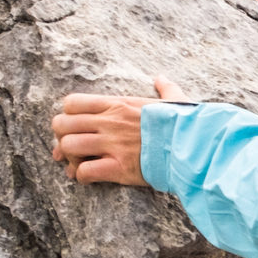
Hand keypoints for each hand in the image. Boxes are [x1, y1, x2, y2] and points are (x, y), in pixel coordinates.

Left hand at [50, 80, 192, 185]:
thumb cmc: (186, 123)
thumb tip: (162, 78)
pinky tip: (90, 178)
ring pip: (68, 147)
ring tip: (78, 164)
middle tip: (71, 148)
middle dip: (62, 137)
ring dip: (69, 158)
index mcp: (118, 104)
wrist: (196, 146)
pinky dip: (82, 177)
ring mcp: (112, 145)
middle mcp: (109, 122)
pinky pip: (85, 172)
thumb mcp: (175, 99)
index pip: (72, 102)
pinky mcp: (118, 168)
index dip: (68, 115)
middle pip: (62, 124)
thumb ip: (165, 87)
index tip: (76, 126)